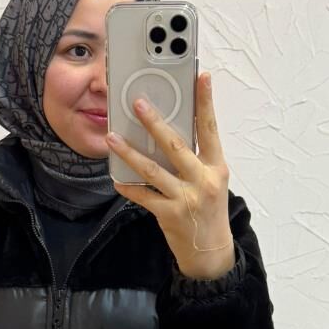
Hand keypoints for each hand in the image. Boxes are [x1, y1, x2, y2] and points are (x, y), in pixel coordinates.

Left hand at [106, 71, 235, 280]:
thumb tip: (168, 133)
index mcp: (216, 167)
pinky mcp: (169, 214)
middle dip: (154, 123)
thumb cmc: (209, 210)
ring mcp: (185, 198)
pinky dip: (128, 187)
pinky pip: (143, 196)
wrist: (210, 251)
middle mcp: (203, 180)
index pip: (211, 129)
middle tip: (137, 104)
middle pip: (175, 145)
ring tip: (112, 138)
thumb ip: (195, 159)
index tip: (202, 78)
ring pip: (152, 170)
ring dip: (129, 153)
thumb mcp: (212, 181)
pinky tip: (116, 178)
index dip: (206, 103)